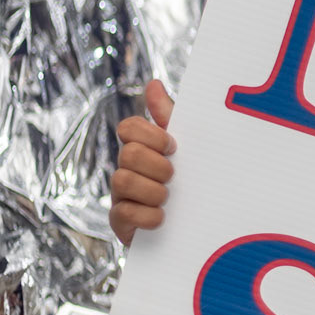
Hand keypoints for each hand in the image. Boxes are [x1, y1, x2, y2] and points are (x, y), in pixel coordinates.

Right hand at [109, 80, 175, 245]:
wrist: (193, 231)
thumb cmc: (188, 184)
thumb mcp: (185, 150)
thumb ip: (169, 118)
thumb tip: (153, 83)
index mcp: (142, 149)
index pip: (129, 127)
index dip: (151, 134)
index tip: (174, 147)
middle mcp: (126, 169)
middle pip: (128, 153)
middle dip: (156, 165)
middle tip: (173, 177)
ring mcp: (121, 196)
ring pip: (121, 180)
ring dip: (152, 191)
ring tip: (168, 199)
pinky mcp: (121, 223)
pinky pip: (124, 213)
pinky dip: (147, 216)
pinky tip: (162, 219)